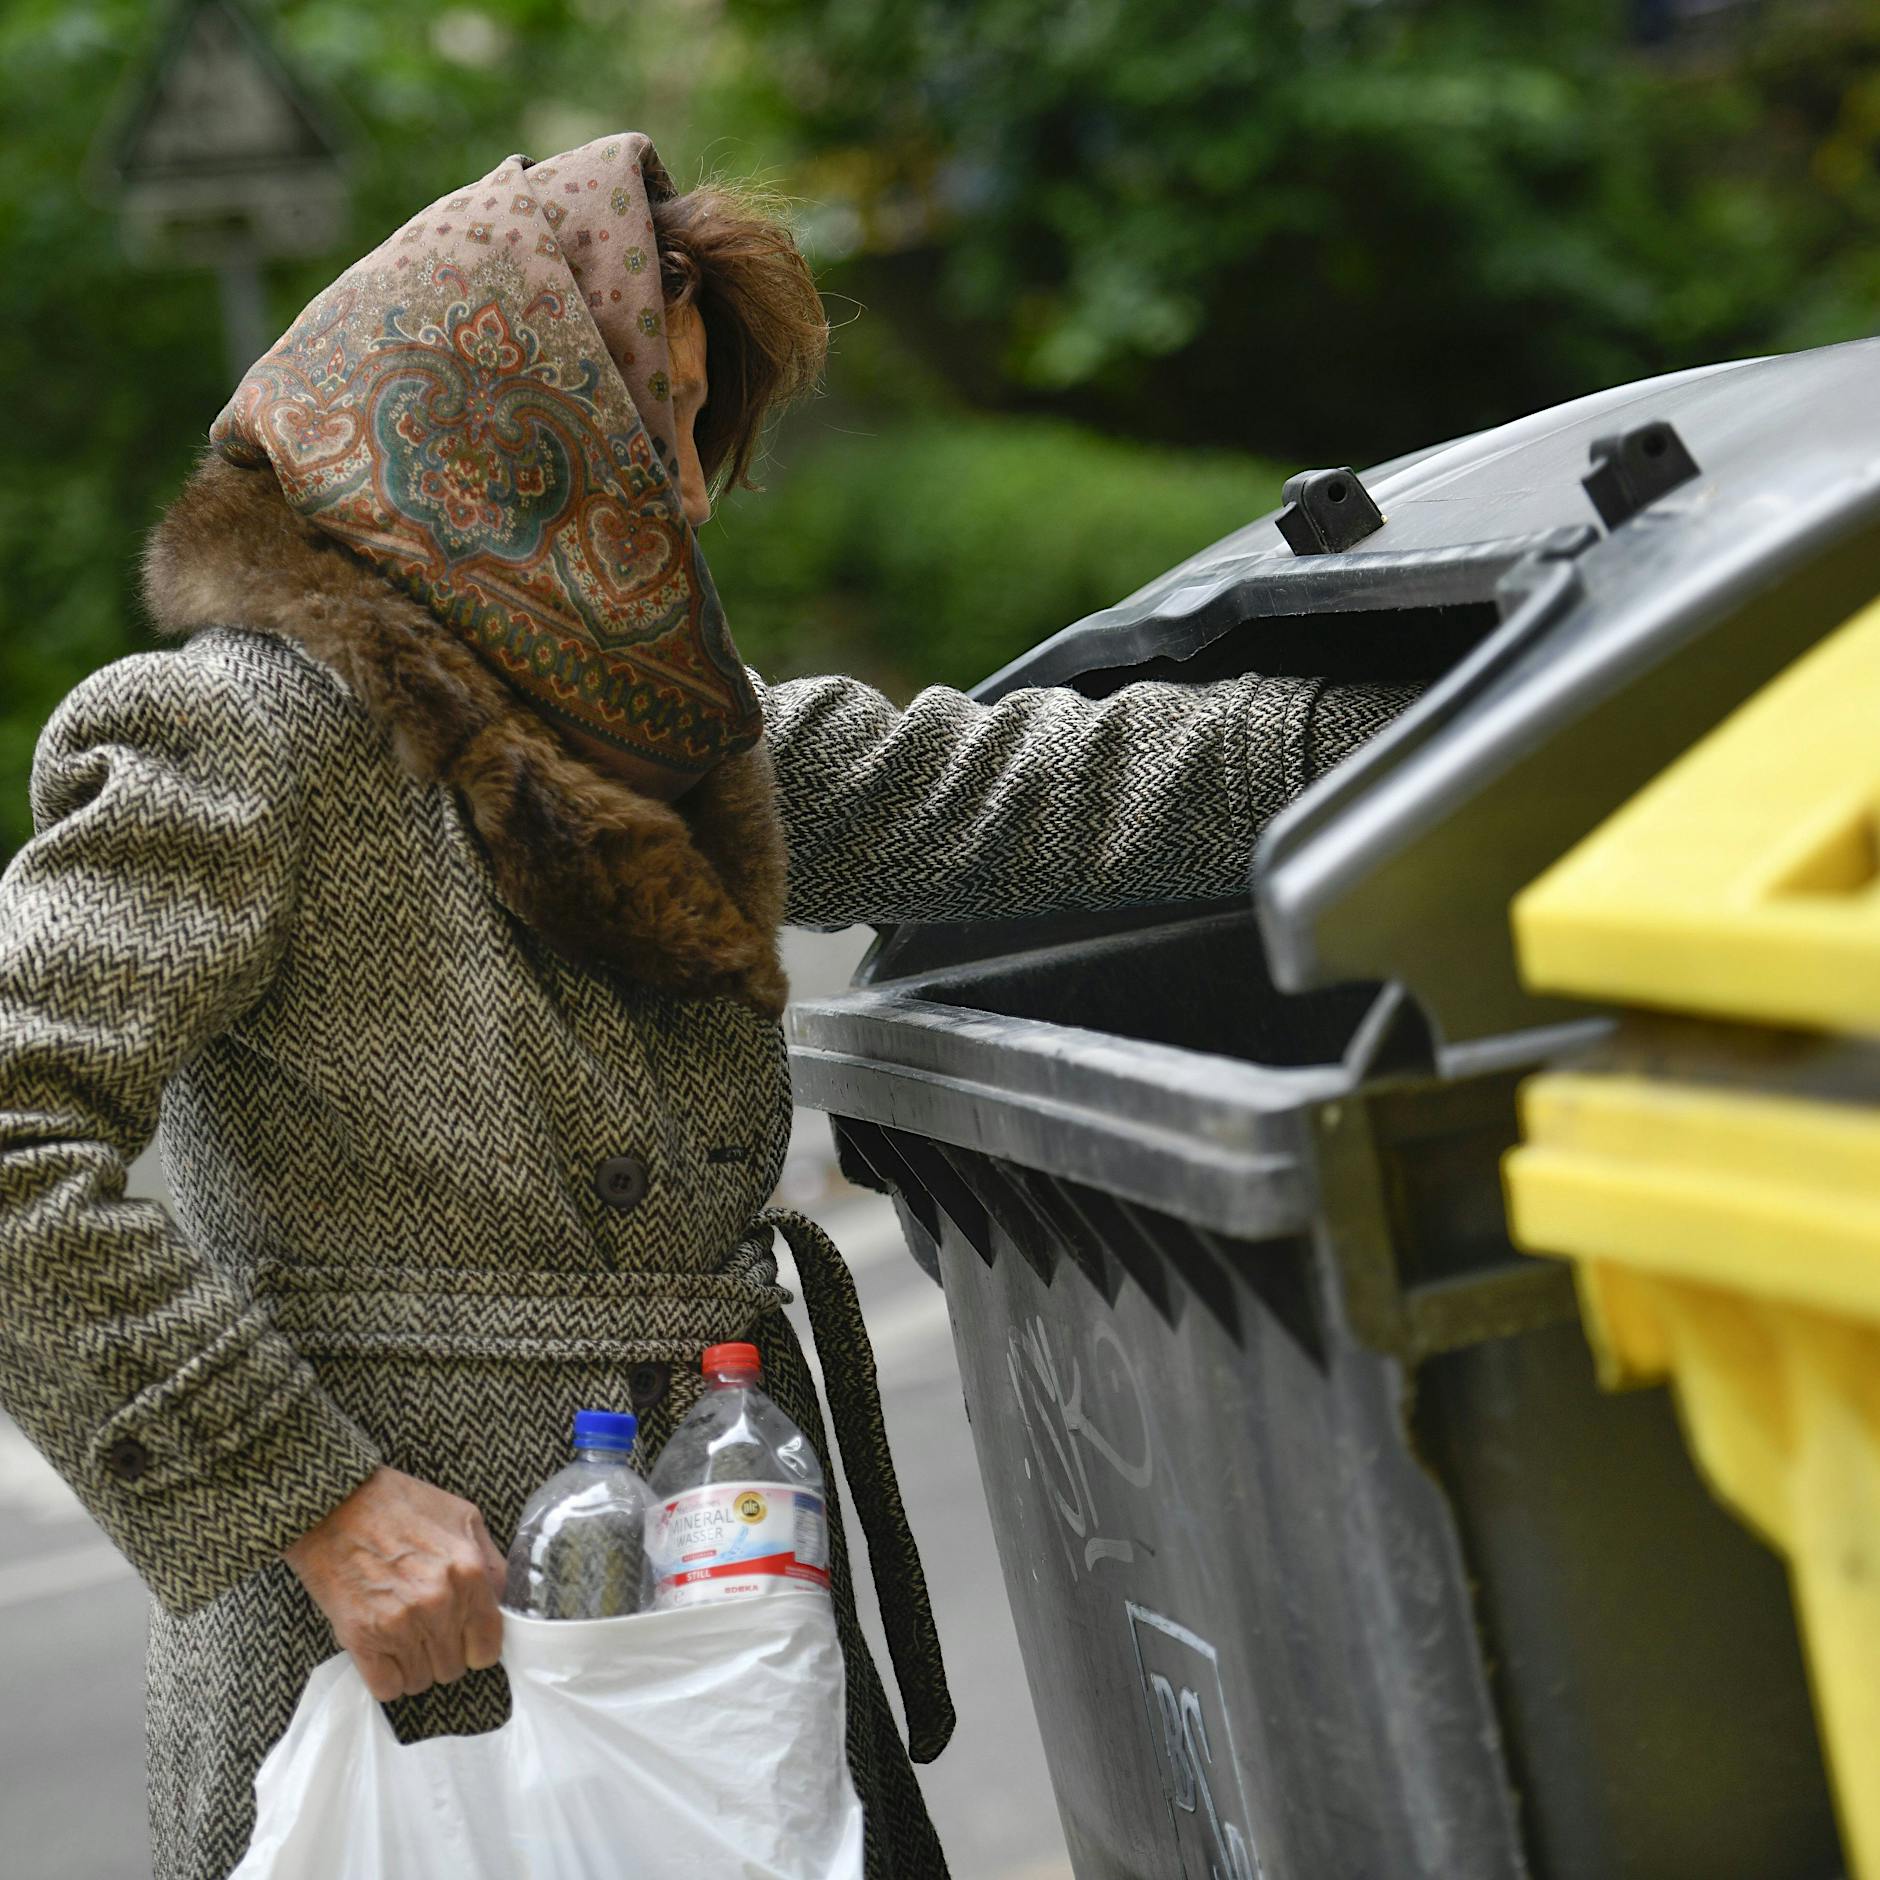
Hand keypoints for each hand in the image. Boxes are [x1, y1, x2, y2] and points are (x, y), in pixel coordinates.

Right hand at [281, 1466, 507, 1701]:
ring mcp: (400, 1624)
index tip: (464, 1638)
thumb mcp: (464, 1517)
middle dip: (443, 1653)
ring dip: (414, 1666)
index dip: (475, 1645)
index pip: (488, 1648)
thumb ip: (491, 1562)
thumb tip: (502, 1601)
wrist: (335, 1504)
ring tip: (403, 1635)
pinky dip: (388, 1678)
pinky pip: (387, 1688)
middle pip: (453, 1668)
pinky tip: (384, 1652)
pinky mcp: (362, 1637)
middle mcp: (439, 1604)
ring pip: (421, 1681)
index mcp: (469, 1573)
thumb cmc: (401, 1505)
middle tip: (427, 1629)